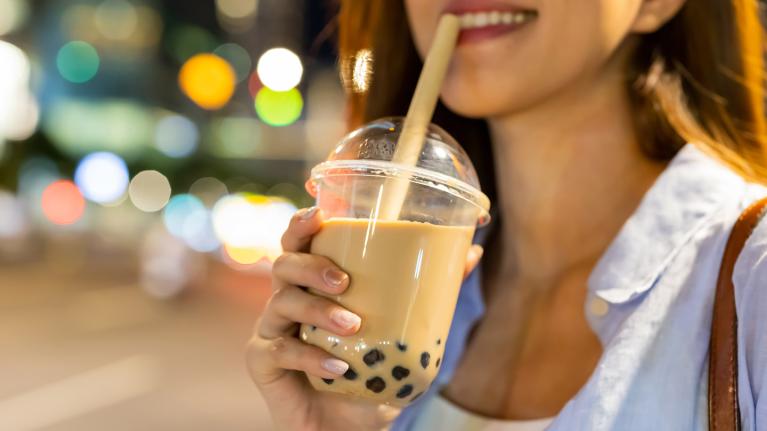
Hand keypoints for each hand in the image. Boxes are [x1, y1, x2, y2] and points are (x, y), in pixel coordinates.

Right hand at [246, 208, 482, 430]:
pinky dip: (309, 357)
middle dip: (312, 266)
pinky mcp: (262, 362)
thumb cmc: (371, 374)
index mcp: (314, 284)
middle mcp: (288, 299)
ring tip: (352, 326)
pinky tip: (337, 367)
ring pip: (282, 301)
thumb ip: (430, 294)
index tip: (320, 214)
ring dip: (318, 310)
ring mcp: (272, 329)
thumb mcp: (405, 332)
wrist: (347, 427)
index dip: (301, 224)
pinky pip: (278, 350)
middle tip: (344, 281)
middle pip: (284, 264)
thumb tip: (471, 253)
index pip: (299, 243)